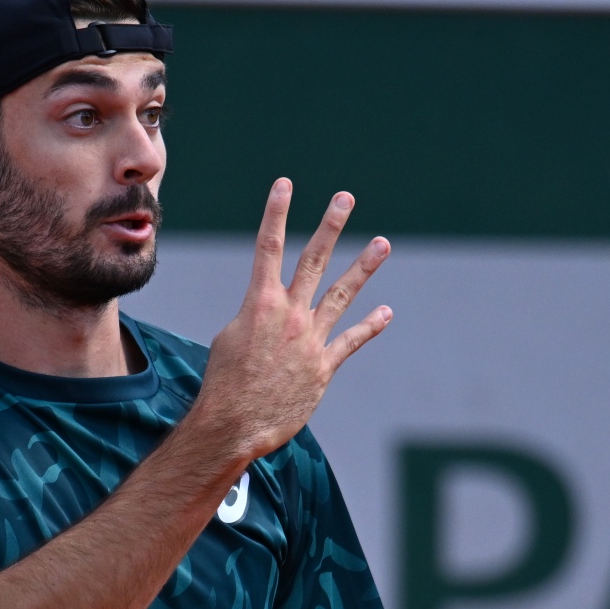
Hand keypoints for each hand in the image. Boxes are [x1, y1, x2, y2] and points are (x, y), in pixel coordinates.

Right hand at [188, 180, 390, 468]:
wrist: (234, 424)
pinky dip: (369, 326)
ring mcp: (311, 339)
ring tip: (382, 242)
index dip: (276, 213)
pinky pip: (351, 340)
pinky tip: (385, 312)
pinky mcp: (324, 366)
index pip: (267, 248)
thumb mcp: (229, 339)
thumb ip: (254, 319)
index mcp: (259, 304)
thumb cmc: (224, 383)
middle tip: (345, 198)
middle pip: (313, 260)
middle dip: (330, 225)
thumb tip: (267, 315)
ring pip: (342, 294)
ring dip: (363, 266)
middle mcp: (289, 315)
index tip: (284, 184)